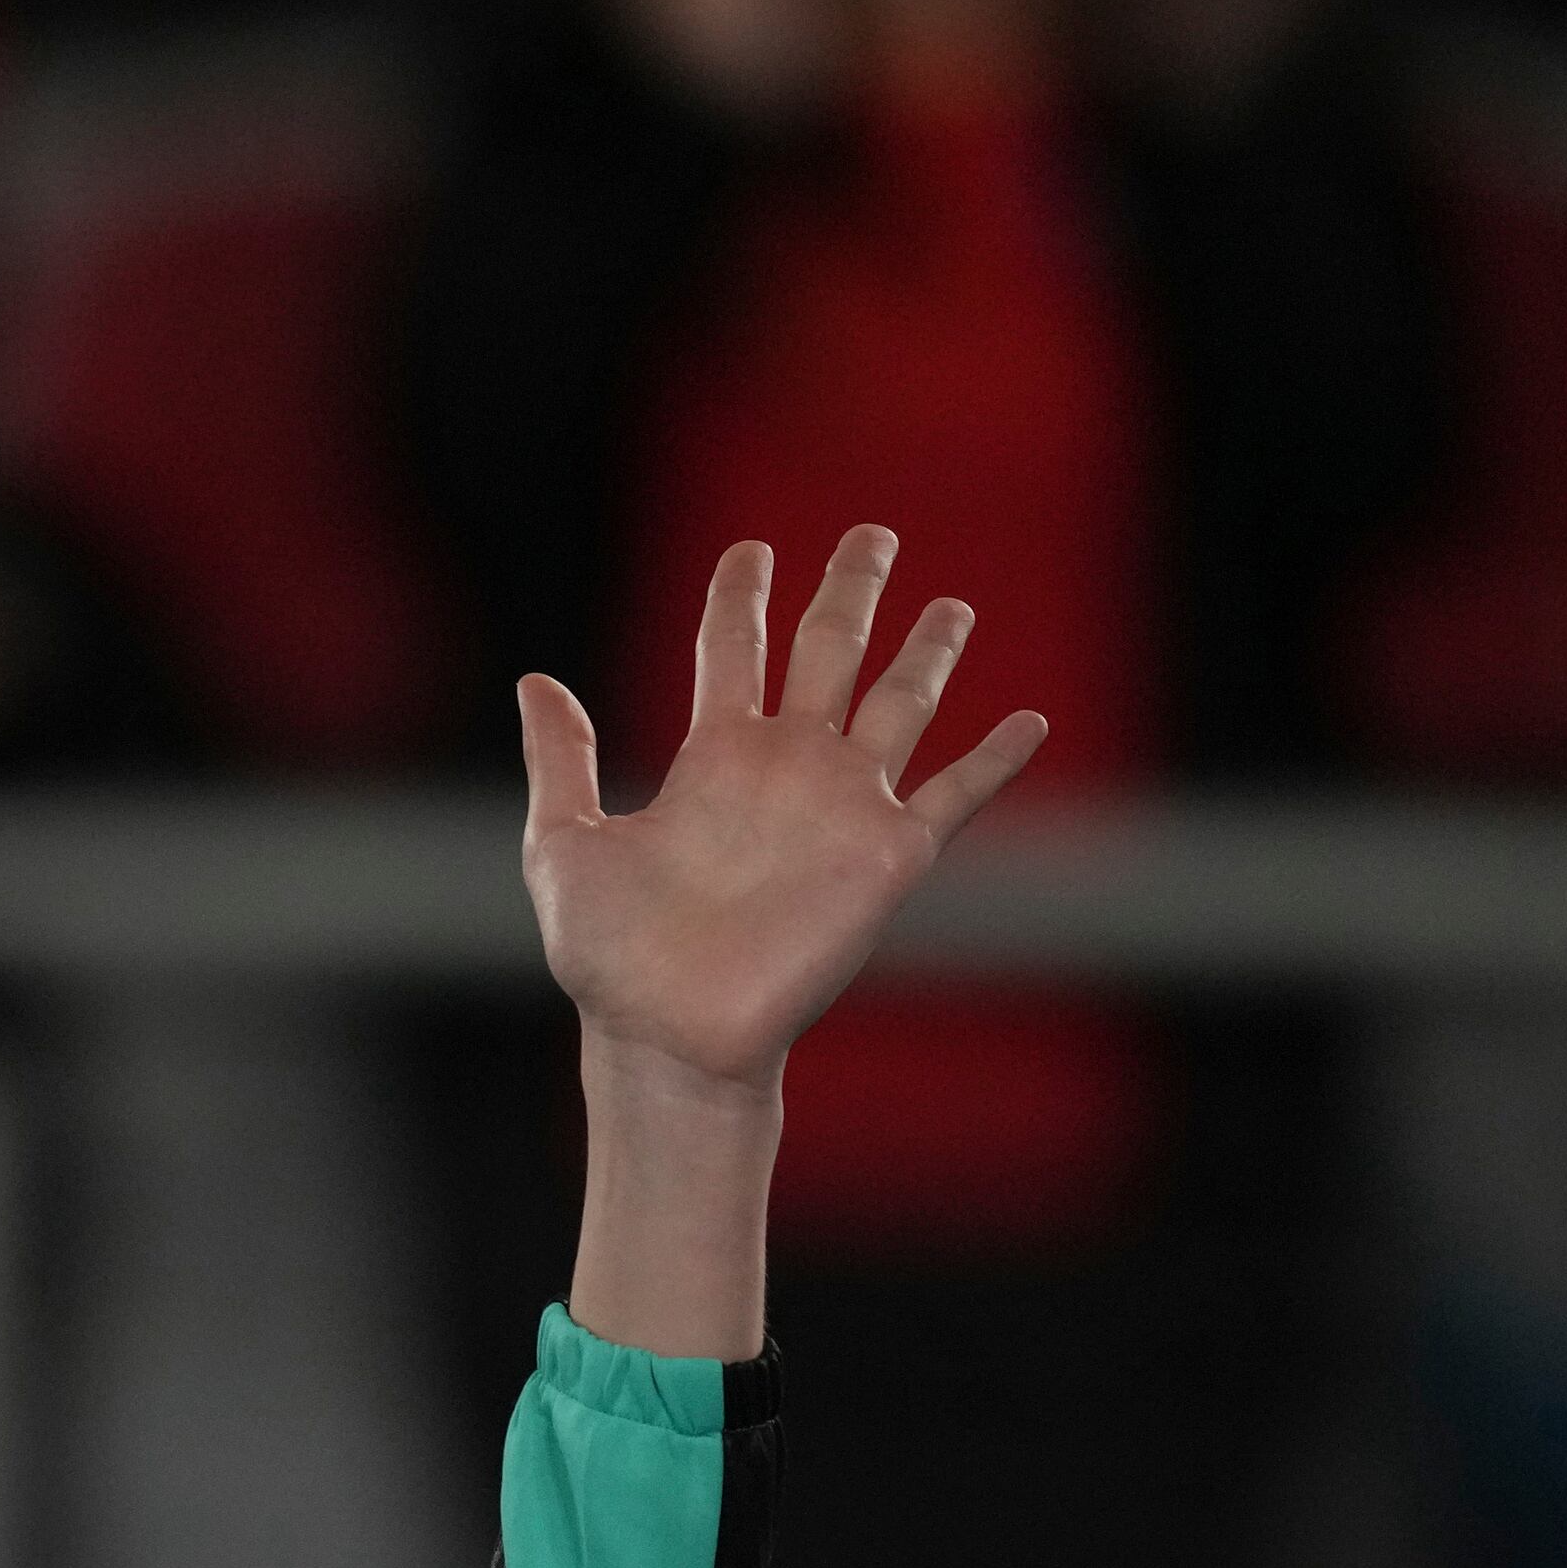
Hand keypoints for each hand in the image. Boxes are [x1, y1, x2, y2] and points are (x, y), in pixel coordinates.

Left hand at [516, 527, 1045, 1103]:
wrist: (667, 1033)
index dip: (741, 594)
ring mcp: (842, 807)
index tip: (750, 551)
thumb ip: (559, 760)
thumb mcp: (562, 845)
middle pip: (828, 649)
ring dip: (929, 654)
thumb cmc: (608, 957)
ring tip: (953, 605)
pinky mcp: (888, 857)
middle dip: (850, 590)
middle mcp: (785, 768)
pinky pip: (955, 796)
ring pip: (900, 704)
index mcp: (712, 758)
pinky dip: (994, 760)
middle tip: (873, 534)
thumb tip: (535, 680)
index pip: (733, 648)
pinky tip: (1030, 722)